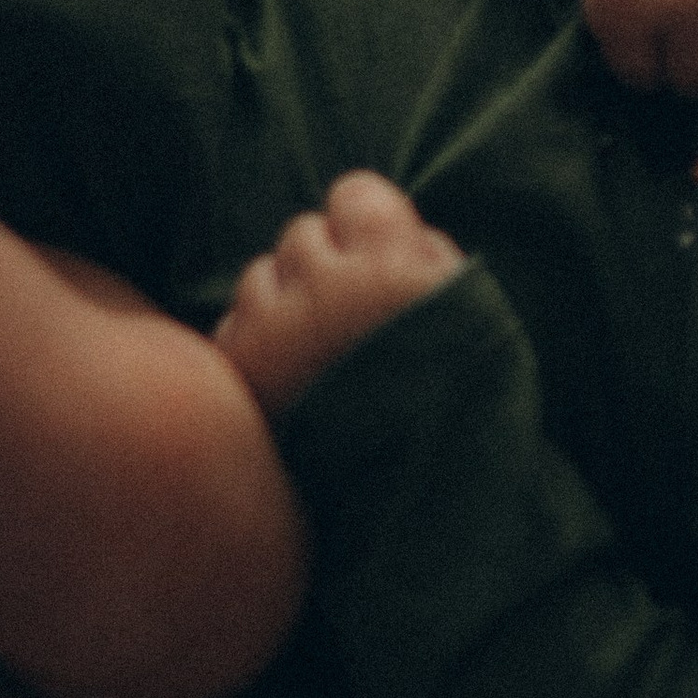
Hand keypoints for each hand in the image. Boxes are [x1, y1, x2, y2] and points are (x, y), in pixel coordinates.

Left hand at [212, 170, 466, 417]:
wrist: (422, 505)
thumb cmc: (457, 398)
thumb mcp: (465, 306)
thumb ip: (416, 247)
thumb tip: (361, 212)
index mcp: (393, 263)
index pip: (352, 192)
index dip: (367, 228)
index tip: (381, 264)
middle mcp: (328, 287)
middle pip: (301, 234)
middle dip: (322, 267)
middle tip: (351, 322)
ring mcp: (277, 330)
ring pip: (258, 277)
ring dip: (282, 304)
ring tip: (321, 359)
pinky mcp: (241, 374)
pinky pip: (232, 328)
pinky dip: (255, 349)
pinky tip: (292, 385)